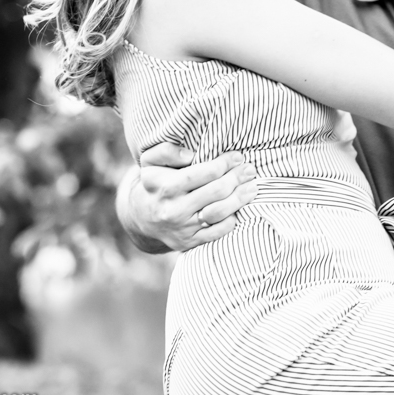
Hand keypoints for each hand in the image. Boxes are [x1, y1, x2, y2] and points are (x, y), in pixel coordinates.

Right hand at [118, 143, 256, 252]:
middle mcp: (173, 209)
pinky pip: (217, 232)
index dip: (224, 163)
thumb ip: (167, 151)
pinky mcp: (189, 243)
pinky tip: (238, 207)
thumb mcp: (150, 161)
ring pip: (220, 212)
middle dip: (237, 178)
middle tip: (250, 170)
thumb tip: (190, 155)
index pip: (203, 173)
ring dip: (240, 198)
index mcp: (165, 186)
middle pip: (216, 191)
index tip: (238, 156)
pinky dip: (232, 219)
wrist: (141, 217)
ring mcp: (182, 228)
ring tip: (252, 187)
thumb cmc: (155, 182)